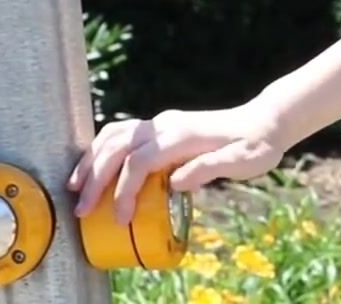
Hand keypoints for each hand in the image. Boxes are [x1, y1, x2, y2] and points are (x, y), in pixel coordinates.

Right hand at [66, 101, 288, 225]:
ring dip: (92, 160)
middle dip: (95, 178)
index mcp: (182, 136)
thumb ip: (209, 169)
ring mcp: (160, 123)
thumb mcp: (242, 162)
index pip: (139, 162)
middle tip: (82, 209)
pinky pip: (121, 133)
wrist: (264, 122)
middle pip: (117, 147)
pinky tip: (93, 168)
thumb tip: (176, 183)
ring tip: (76, 187)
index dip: (124, 191)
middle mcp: (165, 125)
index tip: (120, 218)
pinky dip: (102, 149)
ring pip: (113, 135)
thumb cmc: (255, 146)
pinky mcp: (159, 127)